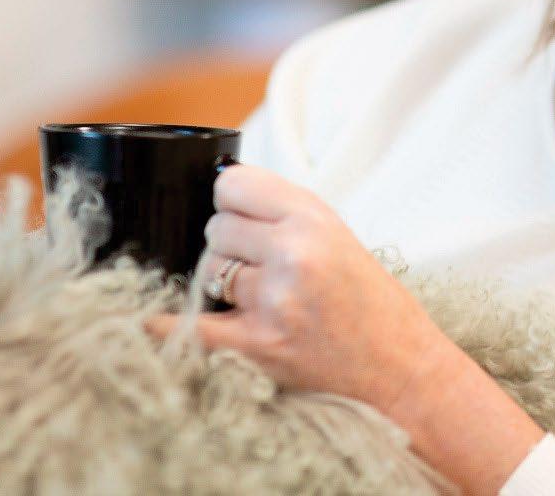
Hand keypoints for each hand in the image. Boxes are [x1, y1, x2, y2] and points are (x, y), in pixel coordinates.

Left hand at [146, 164, 456, 418]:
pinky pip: (190, 326)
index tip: (239, 214)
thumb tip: (222, 197)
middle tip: (261, 268)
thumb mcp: (338, 237)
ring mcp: (274, 300)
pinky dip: (170, 326)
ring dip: (221, 284)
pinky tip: (152, 321)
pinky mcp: (258, 345)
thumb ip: (283, 214)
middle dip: (230, 245)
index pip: (233, 184)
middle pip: (216, 228)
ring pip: (207, 270)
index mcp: (314, 219)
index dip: (232, 200)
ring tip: (261, 299)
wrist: (402, 370)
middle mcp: (293, 253)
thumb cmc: (373, 306)